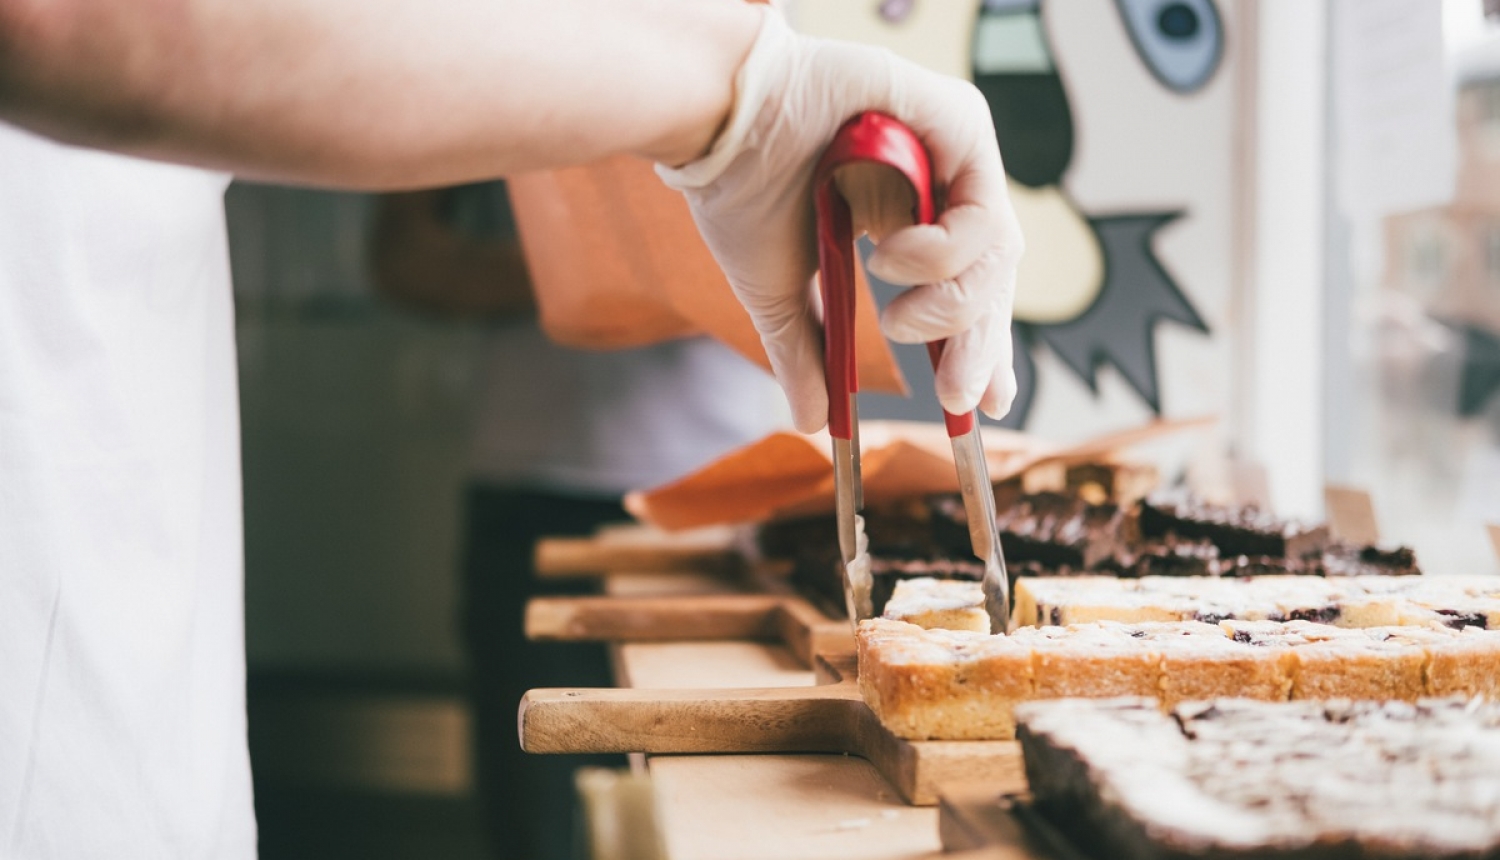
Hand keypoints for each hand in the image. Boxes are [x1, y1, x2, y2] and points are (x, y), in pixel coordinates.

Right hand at [657, 7, 1022, 433]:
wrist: (718, 130)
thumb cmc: (743, 192)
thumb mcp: (782, 295)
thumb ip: (808, 354)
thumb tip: (811, 423)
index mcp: (904, 220)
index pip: (966, 290)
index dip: (981, 348)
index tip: (978, 404)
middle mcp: (937, 182)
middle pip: (993, 276)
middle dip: (980, 347)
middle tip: (957, 397)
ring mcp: (950, 150)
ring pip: (998, 251)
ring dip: (952, 307)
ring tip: (898, 321)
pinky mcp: (958, 119)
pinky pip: (984, 209)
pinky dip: (944, 253)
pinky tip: (889, 256)